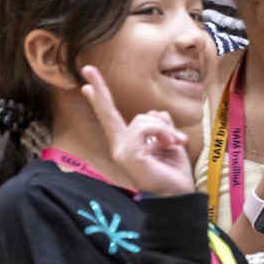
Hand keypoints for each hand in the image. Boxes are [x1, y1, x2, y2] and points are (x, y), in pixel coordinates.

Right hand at [82, 66, 193, 195]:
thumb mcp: (168, 140)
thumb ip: (158, 124)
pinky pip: (148, 126)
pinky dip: (165, 132)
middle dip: (99, 89)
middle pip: (109, 112)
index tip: (85, 84)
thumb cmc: (173, 170)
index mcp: (126, 143)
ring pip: (143, 118)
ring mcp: (121, 150)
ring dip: (164, 128)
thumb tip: (155, 114)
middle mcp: (119, 146)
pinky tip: (170, 145)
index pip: (110, 117)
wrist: (178, 195)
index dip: (100, 98)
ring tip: (172, 144)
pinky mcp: (129, 153)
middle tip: (86, 68)